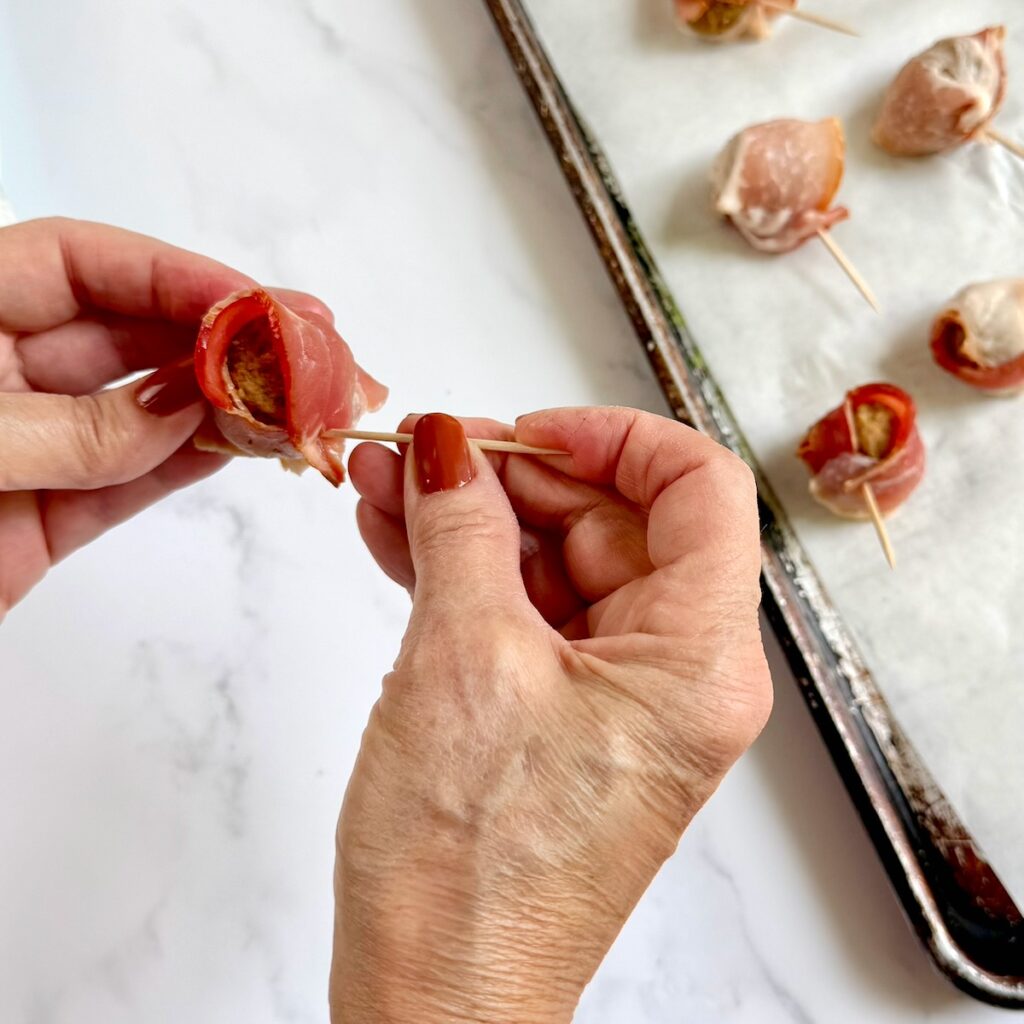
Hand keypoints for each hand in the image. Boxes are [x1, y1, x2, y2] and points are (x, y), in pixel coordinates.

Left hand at [0, 217, 326, 618]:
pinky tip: (250, 446)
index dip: (173, 274)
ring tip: (300, 401)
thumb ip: (66, 429)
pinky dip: (191, 465)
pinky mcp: (41, 520)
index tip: (254, 301)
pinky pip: (131, 482)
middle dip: (221, 339)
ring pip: (142, 413)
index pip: (78, 265)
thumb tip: (184, 408)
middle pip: (127, 336)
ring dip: (224, 405)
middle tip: (311, 346)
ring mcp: (23, 448)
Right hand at [333, 409, 771, 1022]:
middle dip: (511, 476)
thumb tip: (447, 444)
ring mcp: (613, 695)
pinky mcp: (558, 715)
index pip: (699, 488)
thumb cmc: (471, 867)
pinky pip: (520, 612)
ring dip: (470, 518)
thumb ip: (463, 527)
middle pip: (611, 521)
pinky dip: (462, 571)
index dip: (612, 437)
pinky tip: (395, 532)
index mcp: (698, 659)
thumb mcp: (464, 657)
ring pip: (552, 564)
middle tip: (426, 449)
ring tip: (386, 479)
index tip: (525, 430)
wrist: (432, 994)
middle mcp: (674, 674)